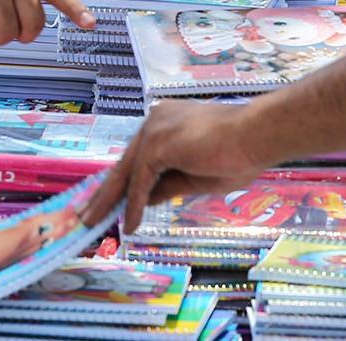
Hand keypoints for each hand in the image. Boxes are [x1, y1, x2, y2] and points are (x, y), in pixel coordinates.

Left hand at [85, 99, 272, 232]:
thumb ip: (168, 185)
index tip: (108, 201)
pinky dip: (132, 205)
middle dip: (105, 192)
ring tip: (95, 223)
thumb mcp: (196, 177)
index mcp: (167, 122)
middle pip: (124, 163)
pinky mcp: (158, 144)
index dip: (122, 182)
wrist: (257, 135)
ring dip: (110, 201)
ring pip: (126, 173)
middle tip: (88, 214)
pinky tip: (128, 224)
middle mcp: (155, 120)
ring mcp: (155, 130)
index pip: (137, 156)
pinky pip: (140, 182)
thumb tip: (143, 201)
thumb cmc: (239, 152)